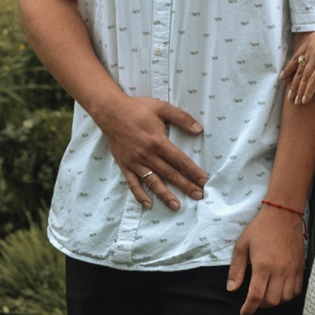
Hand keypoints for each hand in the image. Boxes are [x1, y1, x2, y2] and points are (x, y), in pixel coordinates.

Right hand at [95, 92, 206, 209]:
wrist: (110, 112)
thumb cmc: (137, 109)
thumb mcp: (162, 108)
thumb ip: (181, 118)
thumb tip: (199, 130)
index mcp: (158, 142)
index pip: (180, 160)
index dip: (193, 171)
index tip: (204, 181)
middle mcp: (147, 155)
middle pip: (170, 174)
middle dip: (186, 186)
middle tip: (199, 196)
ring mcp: (135, 162)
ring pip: (153, 182)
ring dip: (166, 195)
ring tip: (177, 206)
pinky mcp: (125, 166)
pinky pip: (133, 184)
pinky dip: (140, 195)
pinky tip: (149, 204)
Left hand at [227, 204, 304, 314]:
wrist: (283, 215)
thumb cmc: (260, 229)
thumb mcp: (242, 246)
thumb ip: (236, 269)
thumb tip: (232, 289)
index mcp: (263, 266)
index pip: (256, 296)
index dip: (249, 309)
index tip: (244, 313)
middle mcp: (280, 271)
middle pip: (272, 301)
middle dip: (261, 305)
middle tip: (254, 300)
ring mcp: (293, 270)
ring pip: (285, 298)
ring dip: (275, 301)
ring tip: (267, 295)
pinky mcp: (301, 268)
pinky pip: (297, 290)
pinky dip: (288, 295)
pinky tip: (280, 290)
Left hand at [281, 19, 314, 106]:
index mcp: (312, 40)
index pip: (297, 56)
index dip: (289, 68)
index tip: (283, 77)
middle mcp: (311, 48)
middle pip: (299, 70)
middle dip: (293, 84)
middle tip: (289, 96)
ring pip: (304, 77)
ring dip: (299, 91)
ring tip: (295, 102)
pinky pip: (313, 81)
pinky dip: (308, 92)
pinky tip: (304, 100)